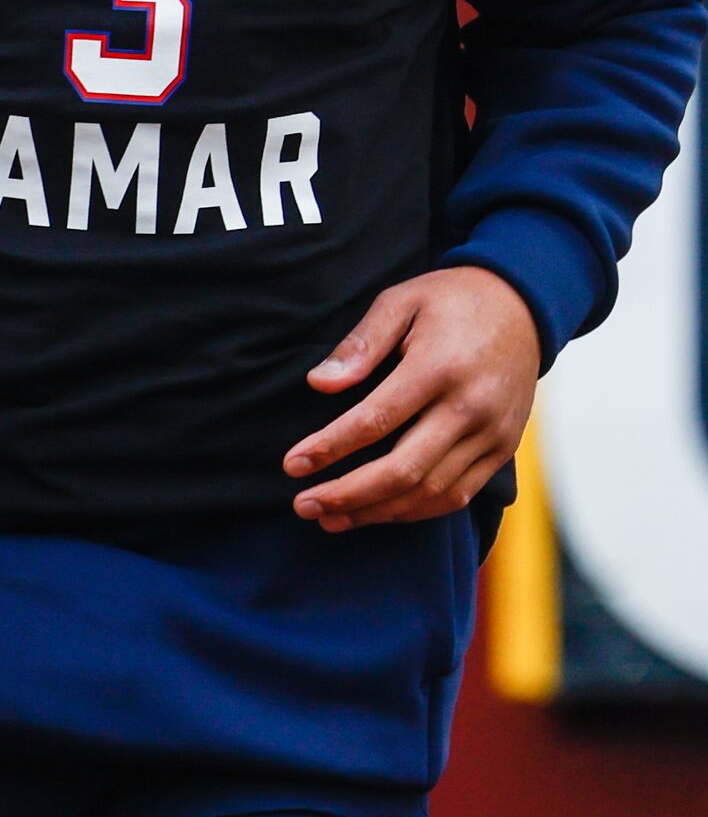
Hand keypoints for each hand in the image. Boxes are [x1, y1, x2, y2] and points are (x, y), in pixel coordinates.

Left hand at [283, 266, 539, 531]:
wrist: (523, 305)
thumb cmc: (450, 299)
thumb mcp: (400, 300)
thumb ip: (360, 344)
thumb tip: (319, 384)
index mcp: (439, 366)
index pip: (375, 420)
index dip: (330, 448)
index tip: (292, 465)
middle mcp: (470, 408)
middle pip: (403, 470)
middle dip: (347, 494)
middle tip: (303, 505)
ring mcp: (492, 434)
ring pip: (430, 493)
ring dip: (377, 512)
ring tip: (331, 517)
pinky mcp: (503, 450)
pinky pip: (458, 495)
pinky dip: (415, 511)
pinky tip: (379, 511)